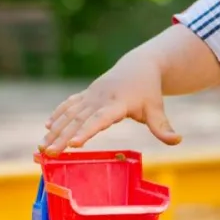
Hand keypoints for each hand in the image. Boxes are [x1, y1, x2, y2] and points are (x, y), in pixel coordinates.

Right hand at [40, 57, 180, 153]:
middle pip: (79, 120)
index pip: (100, 119)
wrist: (139, 66)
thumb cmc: (148, 91)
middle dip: (62, 137)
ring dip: (55, 130)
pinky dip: (58, 115)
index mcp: (118, 103)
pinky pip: (69, 105)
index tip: (74, 144)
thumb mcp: (156, 109)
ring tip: (42, 148)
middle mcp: (100, 98)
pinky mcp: (86, 95)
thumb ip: (162, 127)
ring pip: (69, 114)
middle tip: (48, 154)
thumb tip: (177, 141)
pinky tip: (48, 128)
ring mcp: (90, 95)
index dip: (87, 131)